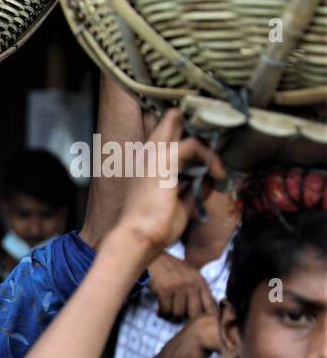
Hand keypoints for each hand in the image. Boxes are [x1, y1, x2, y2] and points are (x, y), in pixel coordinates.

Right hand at [112, 109, 224, 260]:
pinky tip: (217, 174)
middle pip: (169, 120)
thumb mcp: (181, 205)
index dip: (184, 128)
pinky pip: (194, 145)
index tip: (207, 137)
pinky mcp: (163, 159)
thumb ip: (194, 188)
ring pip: (184, 128)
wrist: (139, 237)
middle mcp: (148, 155)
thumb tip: (209, 178)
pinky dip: (209, 158)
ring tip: (218, 168)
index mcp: (149, 166)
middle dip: (194, 120)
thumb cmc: (156, 227)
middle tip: (217, 130)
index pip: (166, 134)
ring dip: (206, 144)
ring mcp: (153, 155)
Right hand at [147, 252, 217, 321]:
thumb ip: (199, 289)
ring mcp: (178, 287)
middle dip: (187, 320)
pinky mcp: (164, 290)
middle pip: (195, 313)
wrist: (154, 259)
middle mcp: (192, 284)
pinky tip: (160, 311)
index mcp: (201, 282)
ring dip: (171, 317)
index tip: (201, 323)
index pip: (211, 306)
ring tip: (168, 314)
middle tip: (181, 320)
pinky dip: (162, 313)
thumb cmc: (172, 268)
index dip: (207, 318)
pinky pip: (165, 310)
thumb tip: (208, 308)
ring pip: (178, 313)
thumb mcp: (191, 275)